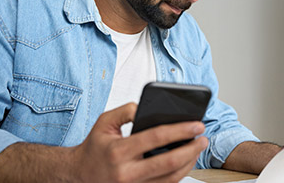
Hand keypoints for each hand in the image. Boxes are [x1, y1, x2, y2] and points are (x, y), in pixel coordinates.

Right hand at [73, 103, 207, 182]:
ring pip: (171, 177)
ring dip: (190, 162)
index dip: (180, 130)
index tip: (196, 124)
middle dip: (191, 149)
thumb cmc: (95, 146)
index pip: (156, 138)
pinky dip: (180, 173)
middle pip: (168, 162)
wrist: (79, 175)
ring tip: (199, 146)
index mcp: (118, 151)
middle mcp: (127, 172)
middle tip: (204, 137)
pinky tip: (188, 159)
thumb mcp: (104, 122)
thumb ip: (125, 110)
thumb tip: (146, 107)